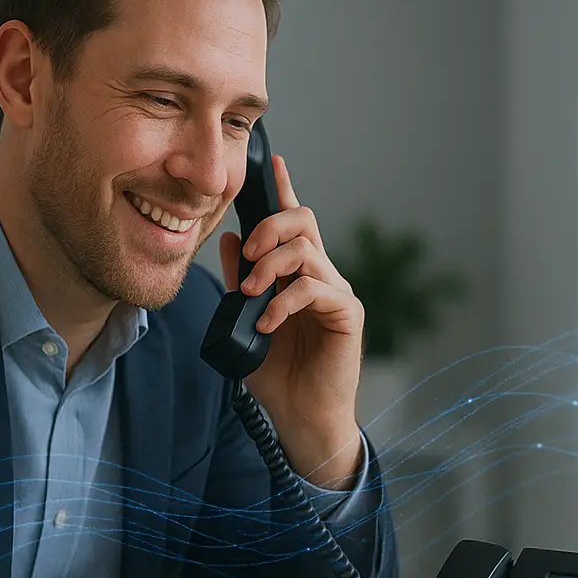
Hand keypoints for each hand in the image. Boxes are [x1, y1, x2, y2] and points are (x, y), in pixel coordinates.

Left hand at [219, 155, 363, 488]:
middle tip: (247, 256)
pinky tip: (268, 322)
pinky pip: (316, 289)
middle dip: (270, 228)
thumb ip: (239, 282)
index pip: (293, 223)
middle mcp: (322, 276)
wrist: (301, 416)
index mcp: (299, 274)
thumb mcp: (245, 322)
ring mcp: (337, 293)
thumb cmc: (277, 374)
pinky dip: (285, 302)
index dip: (284, 190)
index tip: (272, 161)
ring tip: (252, 294)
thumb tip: (230, 241)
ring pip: (307, 252)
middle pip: (303, 223)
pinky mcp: (347, 314)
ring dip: (271, 266)